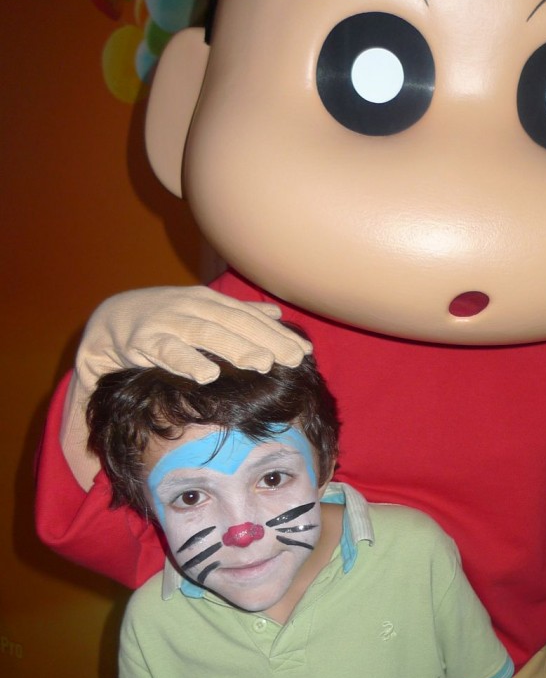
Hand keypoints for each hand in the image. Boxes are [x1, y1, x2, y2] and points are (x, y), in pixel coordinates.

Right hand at [74, 285, 311, 398]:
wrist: (109, 320)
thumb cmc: (164, 319)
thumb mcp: (202, 311)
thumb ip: (238, 314)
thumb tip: (276, 315)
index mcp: (210, 302)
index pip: (250, 318)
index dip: (278, 334)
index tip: (304, 352)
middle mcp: (192, 308)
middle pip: (235, 324)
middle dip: (266, 340)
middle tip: (293, 359)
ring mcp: (168, 322)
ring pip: (206, 335)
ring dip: (236, 348)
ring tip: (262, 363)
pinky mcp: (144, 341)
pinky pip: (168, 352)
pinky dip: (187, 362)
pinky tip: (206, 375)